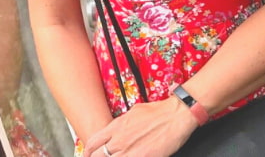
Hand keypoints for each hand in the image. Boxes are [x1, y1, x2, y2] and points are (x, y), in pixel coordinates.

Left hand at [83, 96, 197, 156]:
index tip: (89, 154)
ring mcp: (130, 151)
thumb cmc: (159, 112)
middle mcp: (120, 139)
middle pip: (98, 156)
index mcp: (117, 126)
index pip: (94, 142)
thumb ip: (123, 124)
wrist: (175, 115)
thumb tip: (118, 130)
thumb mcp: (134, 112)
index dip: (88, 151)